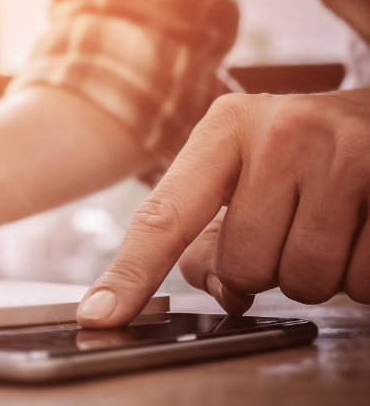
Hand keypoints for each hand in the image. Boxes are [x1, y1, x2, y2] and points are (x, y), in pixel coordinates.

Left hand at [77, 89, 369, 326]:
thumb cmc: (309, 152)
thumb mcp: (249, 168)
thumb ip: (214, 227)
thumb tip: (217, 288)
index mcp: (226, 128)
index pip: (165, 216)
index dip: (131, 274)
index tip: (99, 314)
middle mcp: (279, 132)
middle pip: (242, 266)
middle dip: (266, 268)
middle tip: (292, 228)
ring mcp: (342, 154)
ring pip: (303, 282)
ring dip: (316, 274)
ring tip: (331, 225)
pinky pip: (361, 282)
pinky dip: (360, 275)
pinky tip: (363, 230)